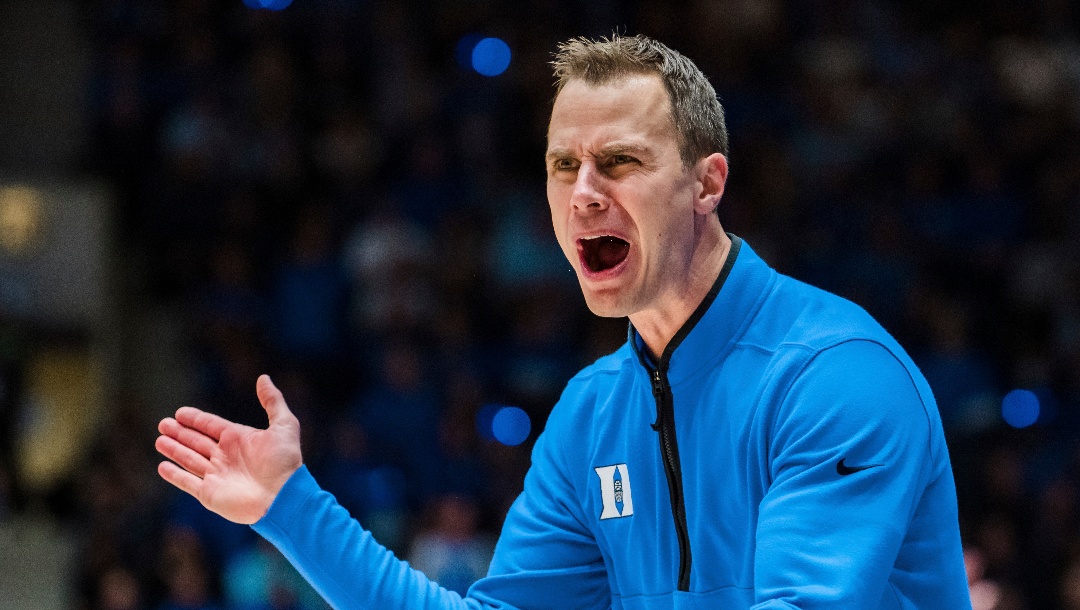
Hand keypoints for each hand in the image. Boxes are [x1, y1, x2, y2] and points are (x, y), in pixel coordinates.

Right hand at [155, 374, 302, 523]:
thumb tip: (263, 378)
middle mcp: (226, 457)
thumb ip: (273, 401)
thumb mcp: (285, 425)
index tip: (180, 413)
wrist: (283, 497)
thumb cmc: (285, 462)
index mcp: (239, 440)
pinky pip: (188, 482)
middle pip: (197, 441)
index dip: (196, 419)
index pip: (211, 426)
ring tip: (159, 440)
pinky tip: (162, 466)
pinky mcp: (210, 494)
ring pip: (189, 459)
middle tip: (163, 423)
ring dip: (174, 450)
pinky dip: (175, 475)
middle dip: (180, 433)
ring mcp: (217, 476)